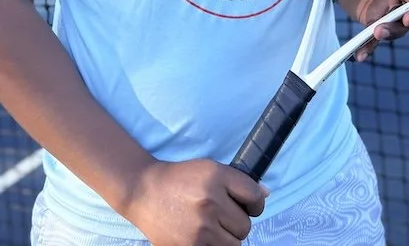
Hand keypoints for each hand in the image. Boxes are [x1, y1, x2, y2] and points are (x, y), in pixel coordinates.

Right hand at [123, 159, 266, 245]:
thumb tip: (265, 194)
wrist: (144, 192)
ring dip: (227, 237)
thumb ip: (237, 182)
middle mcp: (210, 201)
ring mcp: (200, 227)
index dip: (256, 203)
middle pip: (245, 225)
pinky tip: (204, 236)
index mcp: (216, 177)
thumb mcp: (209, 169)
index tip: (250, 206)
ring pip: (235, 244)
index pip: (254, 196)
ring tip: (211, 227)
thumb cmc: (179, 179)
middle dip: (236, 222)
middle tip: (221, 216)